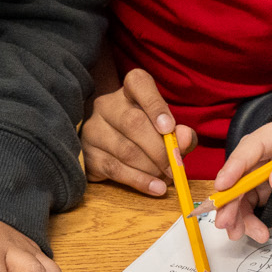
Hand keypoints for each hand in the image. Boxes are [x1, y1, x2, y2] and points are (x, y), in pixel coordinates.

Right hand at [82, 67, 194, 195]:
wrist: (114, 150)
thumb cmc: (147, 135)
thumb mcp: (168, 130)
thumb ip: (180, 134)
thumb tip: (184, 139)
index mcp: (129, 90)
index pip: (138, 84)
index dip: (155, 105)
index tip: (169, 128)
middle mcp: (106, 105)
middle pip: (133, 123)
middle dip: (159, 149)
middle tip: (174, 167)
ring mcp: (93, 129)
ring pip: (125, 150)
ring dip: (151, 168)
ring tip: (167, 179)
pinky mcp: (87, 154)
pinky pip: (115, 169)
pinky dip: (139, 181)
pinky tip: (155, 187)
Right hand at [208, 112, 271, 244]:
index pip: (253, 146)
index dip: (235, 166)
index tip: (222, 186)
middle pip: (242, 171)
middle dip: (231, 198)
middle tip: (224, 221)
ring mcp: (271, 170)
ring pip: (244, 191)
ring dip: (238, 213)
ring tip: (238, 234)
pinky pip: (254, 203)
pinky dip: (251, 219)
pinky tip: (257, 233)